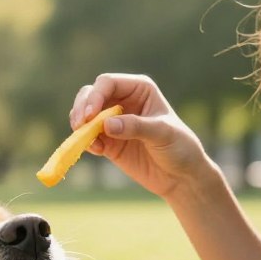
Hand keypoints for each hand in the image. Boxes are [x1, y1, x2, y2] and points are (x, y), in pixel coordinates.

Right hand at [69, 73, 213, 197]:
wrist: (181, 176)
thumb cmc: (179, 147)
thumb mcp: (162, 133)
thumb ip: (135, 127)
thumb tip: (106, 124)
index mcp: (138, 89)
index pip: (108, 83)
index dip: (95, 96)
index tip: (90, 116)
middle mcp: (123, 101)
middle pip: (90, 95)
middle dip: (81, 108)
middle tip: (80, 125)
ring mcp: (113, 122)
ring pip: (84, 115)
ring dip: (79, 126)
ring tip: (85, 139)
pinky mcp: (108, 142)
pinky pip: (87, 137)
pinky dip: (85, 142)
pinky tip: (96, 150)